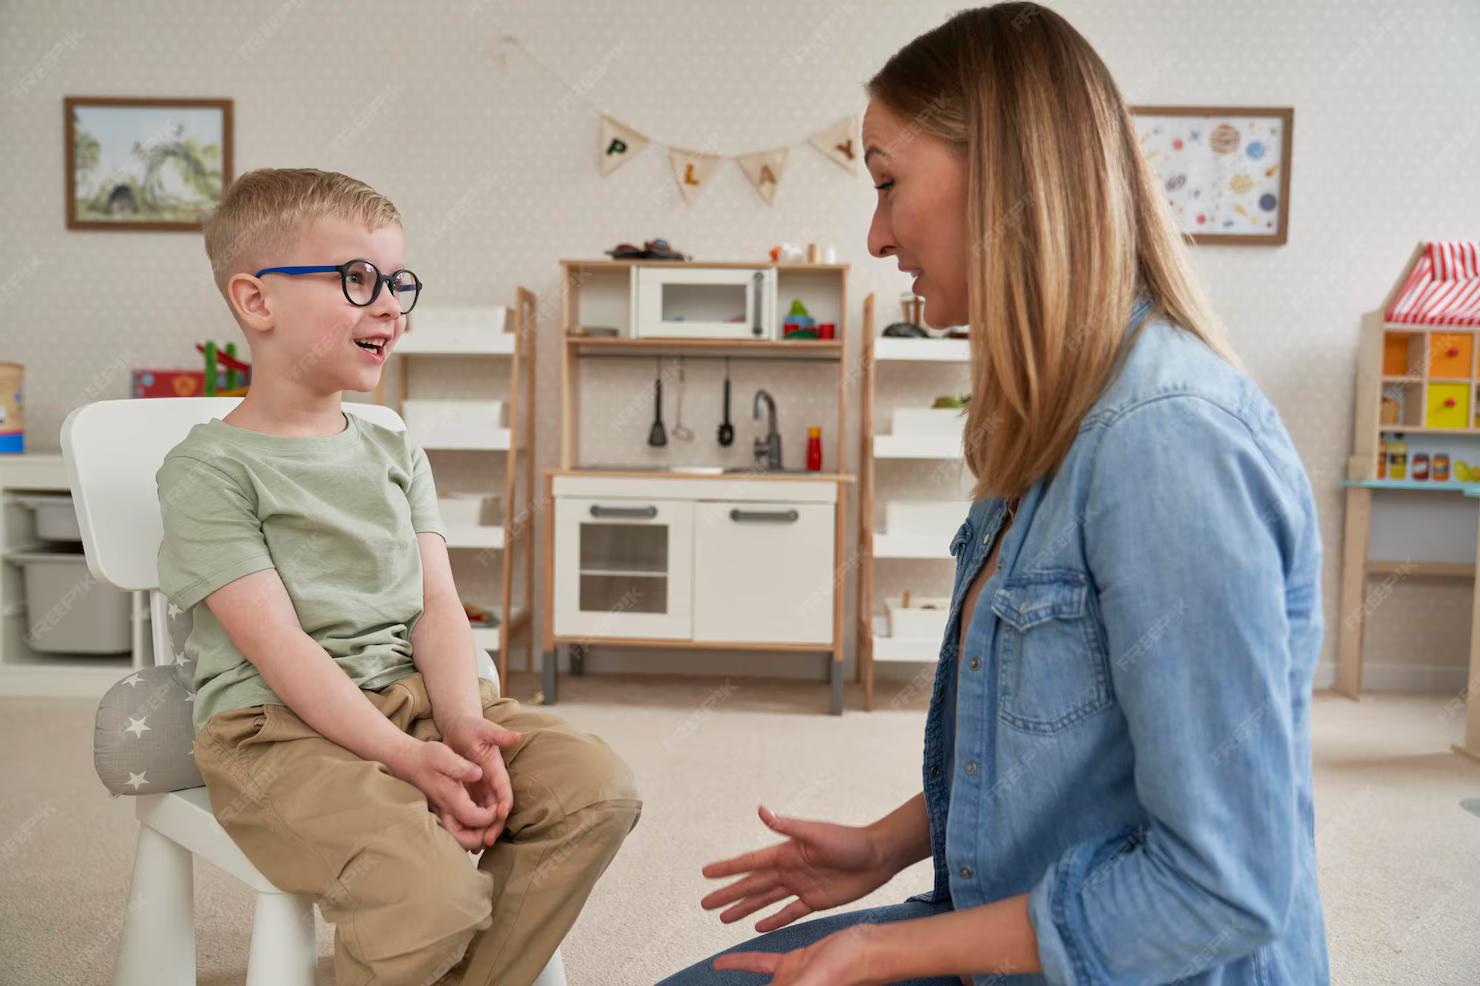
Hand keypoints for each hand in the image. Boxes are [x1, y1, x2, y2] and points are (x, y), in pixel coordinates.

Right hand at [386, 738, 497, 850]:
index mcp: (451, 799)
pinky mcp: (446, 813)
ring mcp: (446, 815)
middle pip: (466, 840)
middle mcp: (448, 812)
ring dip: (479, 836)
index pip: (474, 819)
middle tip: (497, 822)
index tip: (500, 806)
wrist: (410, 761)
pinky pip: (460, 831)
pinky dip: (472, 831)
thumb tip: (478, 774)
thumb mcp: (443, 755)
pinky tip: (482, 818)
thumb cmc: (427, 757)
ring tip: (493, 822)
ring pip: (462, 840)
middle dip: (484, 836)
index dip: (491, 816)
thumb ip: (461, 766)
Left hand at [440, 714, 521, 849]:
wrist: (458, 728)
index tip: (501, 816)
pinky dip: (472, 825)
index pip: (505, 791)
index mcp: (496, 769)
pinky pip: (474, 811)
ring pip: (486, 814)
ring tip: (477, 847)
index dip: (504, 804)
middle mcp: (491, 781)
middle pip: (497, 809)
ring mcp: (481, 787)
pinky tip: (465, 838)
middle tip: (487, 841)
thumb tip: (517, 736)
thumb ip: (498, 734)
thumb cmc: (470, 727)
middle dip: (494, 826)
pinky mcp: (470, 790)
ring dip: (484, 830)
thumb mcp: (483, 728)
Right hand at [701, 806, 896, 932]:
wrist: (877, 857)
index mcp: (785, 853)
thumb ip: (788, 826)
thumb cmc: (849, 841)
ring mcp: (800, 886)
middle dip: (728, 895)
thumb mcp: (816, 833)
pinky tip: (758, 927)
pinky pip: (788, 913)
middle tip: (704, 904)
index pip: (749, 863)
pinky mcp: (815, 901)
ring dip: (744, 909)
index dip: (727, 869)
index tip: (705, 873)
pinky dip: (773, 921)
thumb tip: (761, 810)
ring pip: (764, 901)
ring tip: (723, 919)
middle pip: (751, 885)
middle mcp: (788, 870)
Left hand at [714, 925, 877, 985]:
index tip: (713, 980)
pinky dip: (740, 962)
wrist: (870, 949)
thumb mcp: (812, 982)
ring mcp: (789, 981)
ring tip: (716, 971)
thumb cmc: (850, 968)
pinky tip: (721, 963)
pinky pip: (760, 963)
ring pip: (756, 984)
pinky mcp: (793, 964)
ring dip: (735, 978)